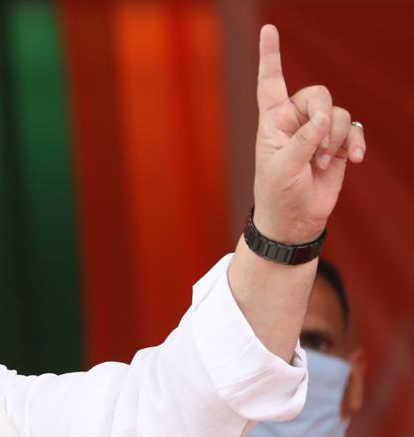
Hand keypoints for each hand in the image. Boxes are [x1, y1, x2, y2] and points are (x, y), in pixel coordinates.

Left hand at [253, 25, 365, 243]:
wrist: (295, 220)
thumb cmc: (278, 194)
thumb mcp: (283, 168)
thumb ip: (303, 141)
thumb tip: (324, 120)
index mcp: (272, 121)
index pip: (270, 83)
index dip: (270, 56)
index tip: (269, 29)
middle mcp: (294, 121)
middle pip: (318, 94)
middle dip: (324, 115)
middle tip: (319, 143)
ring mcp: (317, 132)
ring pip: (338, 114)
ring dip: (334, 139)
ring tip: (322, 163)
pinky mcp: (336, 145)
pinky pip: (353, 130)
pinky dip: (354, 143)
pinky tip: (353, 160)